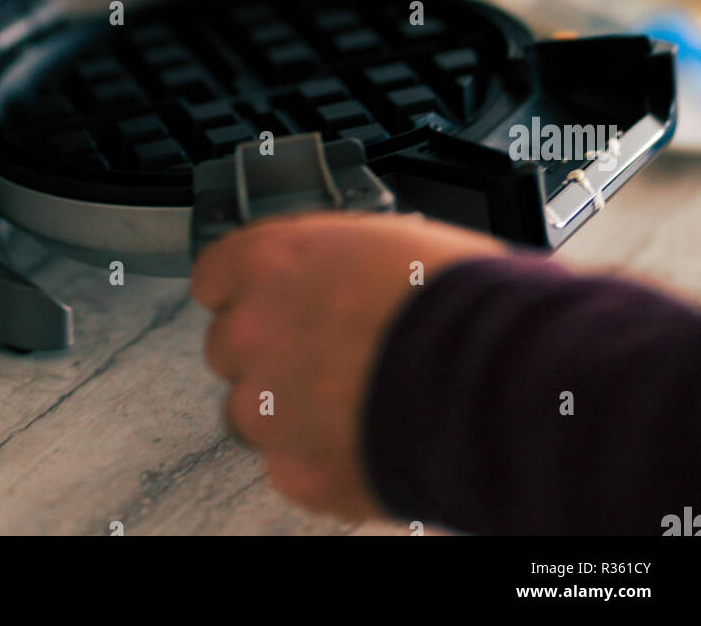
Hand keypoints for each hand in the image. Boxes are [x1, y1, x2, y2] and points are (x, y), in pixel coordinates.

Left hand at [191, 211, 504, 519]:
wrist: (495, 375)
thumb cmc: (457, 298)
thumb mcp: (383, 240)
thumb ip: (330, 261)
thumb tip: (331, 273)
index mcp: (270, 261)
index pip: (215, 276)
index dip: (248, 290)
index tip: (269, 301)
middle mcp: (252, 329)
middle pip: (229, 345)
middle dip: (270, 351)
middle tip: (329, 353)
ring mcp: (267, 406)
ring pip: (250, 411)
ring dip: (289, 408)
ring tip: (357, 399)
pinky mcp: (297, 470)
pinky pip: (289, 463)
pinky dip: (321, 456)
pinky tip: (369, 433)